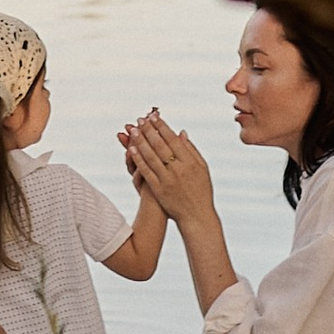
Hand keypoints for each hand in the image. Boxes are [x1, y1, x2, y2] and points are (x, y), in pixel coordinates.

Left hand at [120, 108, 216, 232]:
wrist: (197, 216)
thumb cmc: (201, 191)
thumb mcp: (202, 168)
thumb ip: (191, 150)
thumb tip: (181, 132)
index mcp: (190, 162)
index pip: (172, 139)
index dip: (162, 127)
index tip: (153, 116)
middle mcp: (179, 169)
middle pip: (160, 145)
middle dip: (148, 130)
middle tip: (139, 119)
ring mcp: (168, 180)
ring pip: (151, 156)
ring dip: (140, 141)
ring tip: (132, 130)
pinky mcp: (159, 190)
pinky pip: (146, 172)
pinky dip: (138, 160)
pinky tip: (131, 149)